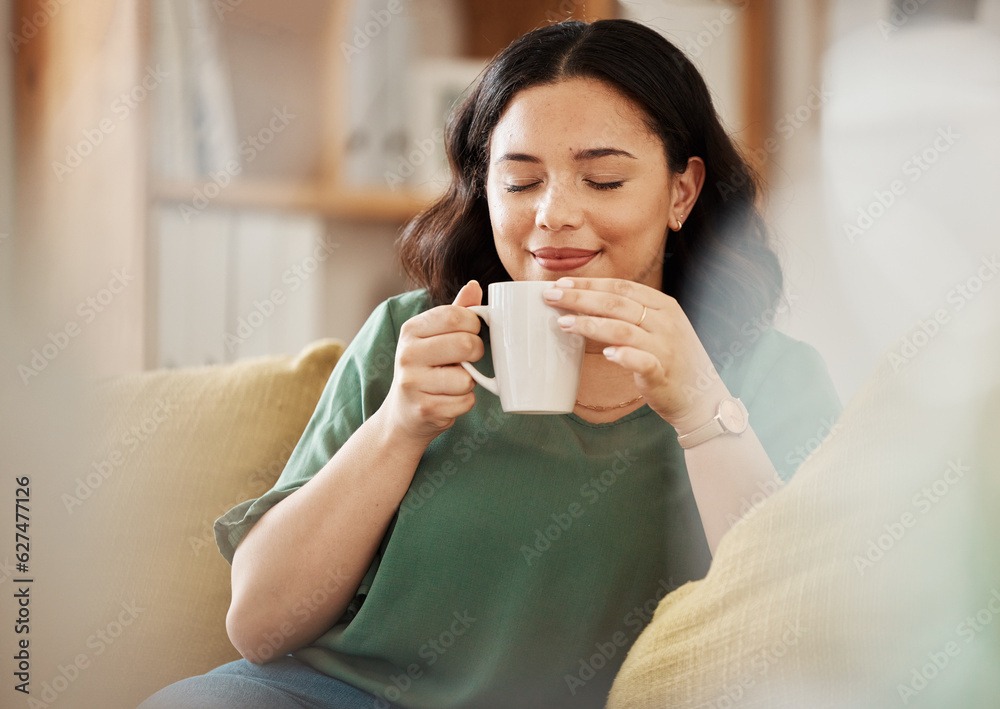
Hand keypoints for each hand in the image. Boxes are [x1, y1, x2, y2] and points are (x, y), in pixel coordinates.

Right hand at [382, 281, 484, 443]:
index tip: (472, 332)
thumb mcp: (434, 336)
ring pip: (467, 378)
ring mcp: (413, 383)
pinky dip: (464, 402)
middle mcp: (407, 354)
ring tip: (452, 382)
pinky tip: (448, 400)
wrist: (403, 414)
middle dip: (476, 352)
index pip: (454, 316)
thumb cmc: (425, 369)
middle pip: (466, 344)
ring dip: (469, 382)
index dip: (473, 325)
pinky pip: (465, 402)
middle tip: (468, 359)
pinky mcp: (424, 409)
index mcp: (411, 329)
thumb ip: (455, 312)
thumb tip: (474, 285)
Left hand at [542, 277, 729, 432]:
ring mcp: (666, 347)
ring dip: (590, 324)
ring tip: (563, 323)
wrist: (702, 398)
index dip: (590, 283)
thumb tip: (588, 303)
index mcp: (664, 306)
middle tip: (551, 296)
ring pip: (623, 329)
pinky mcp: (663, 373)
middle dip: (581, 298)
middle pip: (617, 303)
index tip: (562, 282)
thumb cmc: (671, 361)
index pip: (622, 287)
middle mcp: (665, 322)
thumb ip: (631, 315)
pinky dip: (624, 356)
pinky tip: (606, 354)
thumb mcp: (658, 328)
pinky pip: (643, 361)